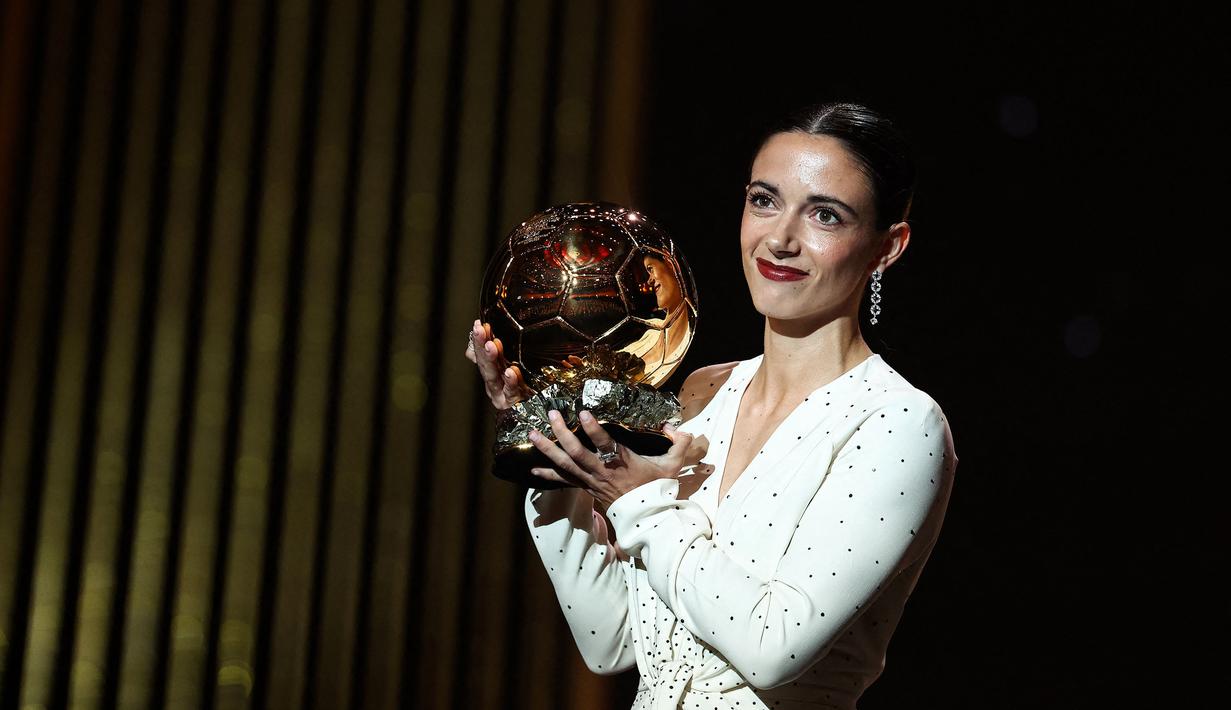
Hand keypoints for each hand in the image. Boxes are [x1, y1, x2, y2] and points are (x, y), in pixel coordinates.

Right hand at [465, 319, 533, 408]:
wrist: (532, 412)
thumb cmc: (522, 387)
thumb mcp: (508, 368)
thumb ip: (493, 354)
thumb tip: (475, 338)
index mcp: (491, 372)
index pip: (481, 353)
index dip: (478, 340)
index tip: (478, 325)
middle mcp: (493, 382)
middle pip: (485, 362)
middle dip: (481, 345)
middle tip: (480, 331)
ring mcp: (500, 393)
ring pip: (494, 375)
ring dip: (492, 359)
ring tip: (492, 346)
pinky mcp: (511, 403)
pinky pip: (511, 391)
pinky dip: (510, 382)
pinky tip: (510, 372)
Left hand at [526, 408, 695, 508]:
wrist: (647, 517)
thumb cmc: (657, 489)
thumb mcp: (673, 465)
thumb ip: (679, 443)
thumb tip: (679, 428)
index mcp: (623, 462)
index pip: (606, 444)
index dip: (593, 429)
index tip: (583, 413)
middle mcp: (603, 472)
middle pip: (577, 453)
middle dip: (562, 434)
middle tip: (551, 416)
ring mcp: (591, 481)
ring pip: (565, 465)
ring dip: (547, 449)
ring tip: (532, 433)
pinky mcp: (586, 487)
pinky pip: (563, 480)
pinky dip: (547, 474)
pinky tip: (532, 467)